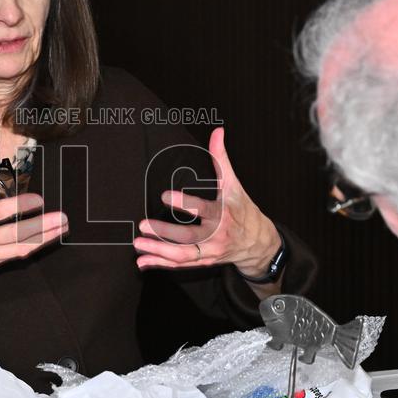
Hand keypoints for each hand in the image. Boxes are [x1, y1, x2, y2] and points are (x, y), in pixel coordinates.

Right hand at [0, 154, 68, 310]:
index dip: (21, 206)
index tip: (38, 199)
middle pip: (16, 233)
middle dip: (42, 225)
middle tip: (62, 217)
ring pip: (20, 248)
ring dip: (44, 239)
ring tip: (61, 228)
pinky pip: (14, 256)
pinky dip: (32, 247)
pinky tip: (46, 240)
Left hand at [133, 128, 279, 276]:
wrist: (258, 243)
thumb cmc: (243, 210)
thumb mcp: (234, 184)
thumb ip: (221, 159)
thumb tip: (218, 131)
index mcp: (223, 214)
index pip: (203, 209)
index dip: (185, 203)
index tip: (165, 195)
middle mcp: (216, 236)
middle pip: (189, 237)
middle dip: (165, 233)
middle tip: (143, 225)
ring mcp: (209, 252)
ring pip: (183, 255)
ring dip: (158, 252)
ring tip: (138, 244)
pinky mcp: (203, 262)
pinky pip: (180, 265)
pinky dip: (161, 264)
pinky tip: (142, 261)